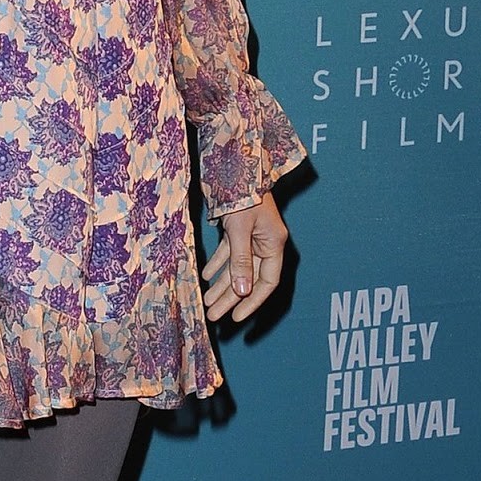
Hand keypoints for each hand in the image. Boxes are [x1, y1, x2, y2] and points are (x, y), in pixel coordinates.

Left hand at [201, 193, 288, 322]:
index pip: (267, 282)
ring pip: (237, 266)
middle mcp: (265, 241)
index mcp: (274, 243)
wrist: (236, 163)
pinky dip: (218, 263)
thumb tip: (242, 291)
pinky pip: (230, 250)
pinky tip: (206, 275)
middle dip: (231, 298)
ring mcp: (252, 234)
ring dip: (222, 284)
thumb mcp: (240, 229)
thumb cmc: (242, 193)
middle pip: (249, 277)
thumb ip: (241, 260)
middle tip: (213, 315)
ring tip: (207, 301)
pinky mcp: (239, 226)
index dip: (252, 301)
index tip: (236, 317)